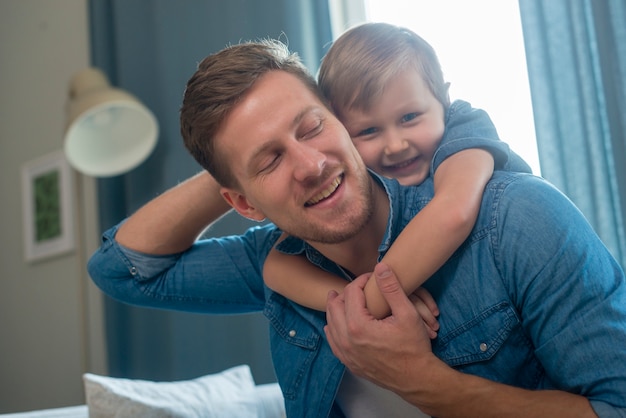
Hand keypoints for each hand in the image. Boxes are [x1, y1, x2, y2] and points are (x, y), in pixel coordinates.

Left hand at [324, 262, 434, 392]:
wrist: (417, 379)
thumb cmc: (414, 347)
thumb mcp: (407, 313)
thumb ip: (392, 288)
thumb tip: (380, 267)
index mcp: (359, 326)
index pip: (351, 293)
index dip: (360, 281)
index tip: (370, 278)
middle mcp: (347, 340)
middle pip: (335, 307)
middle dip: (343, 293)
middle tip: (352, 286)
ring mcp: (347, 354)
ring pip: (331, 324)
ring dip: (335, 310)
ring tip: (339, 299)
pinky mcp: (350, 364)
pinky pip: (334, 343)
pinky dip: (333, 330)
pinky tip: (335, 325)